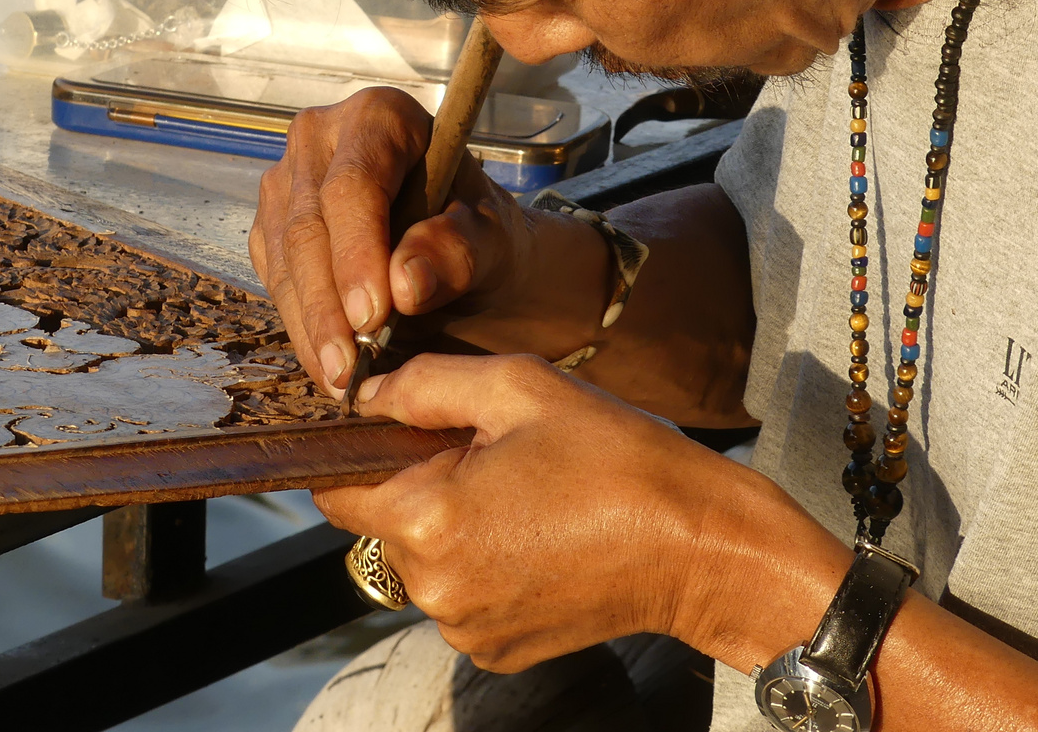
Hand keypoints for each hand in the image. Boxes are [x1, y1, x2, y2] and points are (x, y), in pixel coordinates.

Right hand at [250, 88, 541, 394]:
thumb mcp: (493, 238)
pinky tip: (328, 367)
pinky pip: (276, 282)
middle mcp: (321, 138)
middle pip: (308, 228)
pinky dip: (302, 330)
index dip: (357, 255)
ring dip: (309, 328)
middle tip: (350, 367)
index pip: (353, 187)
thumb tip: (406, 284)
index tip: (372, 316)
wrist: (467, 254)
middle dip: (327, 306)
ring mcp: (288, 183)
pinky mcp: (271, 229)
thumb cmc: (482, 233)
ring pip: (283, 261)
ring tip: (340, 380)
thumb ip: (458, 250)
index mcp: (380, 117)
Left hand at [312, 352, 764, 670]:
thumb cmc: (618, 459)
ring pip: (425, 564)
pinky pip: (462, 599)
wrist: (701, 547)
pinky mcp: (496, 654)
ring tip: (527, 498)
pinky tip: (540, 540)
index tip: (399, 432)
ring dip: (454, 529)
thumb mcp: (520, 388)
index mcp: (428, 519)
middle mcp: (433, 588)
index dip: (360, 453)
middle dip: (421, 487)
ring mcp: (464, 630)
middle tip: (494, 457)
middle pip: (384, 525)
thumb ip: (424, 385)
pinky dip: (485, 569)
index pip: (336, 490)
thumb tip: (365, 395)